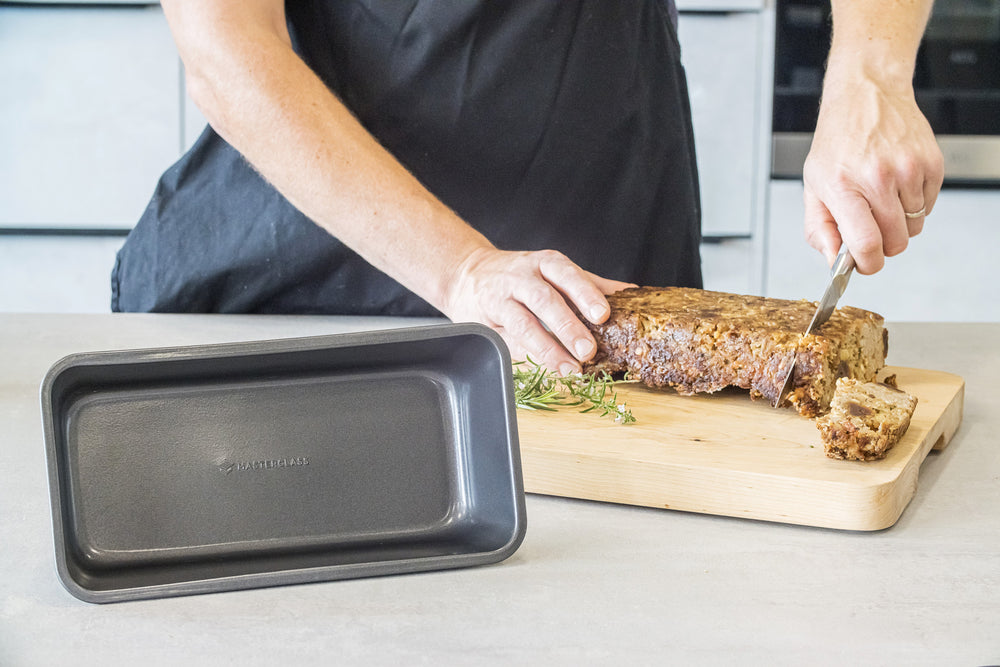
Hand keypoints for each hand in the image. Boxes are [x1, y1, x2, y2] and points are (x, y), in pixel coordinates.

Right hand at [443, 247, 634, 374]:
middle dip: (567, 327)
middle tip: (588, 350)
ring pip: (523, 324)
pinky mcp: (485, 324)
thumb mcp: (553, 271)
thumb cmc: (521, 275)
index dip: (585, 294)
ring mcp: (501, 300)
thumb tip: (629, 294)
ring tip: (569, 370)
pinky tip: (542, 371)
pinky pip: (506, 343)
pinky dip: (526, 358)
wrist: (467, 272)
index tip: (602, 314)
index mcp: (545, 264)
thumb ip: (589, 284)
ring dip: (547, 349)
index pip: (567, 275)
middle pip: (544, 301)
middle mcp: (522, 279)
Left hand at [802, 74, 943, 273]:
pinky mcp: (931, 163)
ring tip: (881, 199)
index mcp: (844, 186)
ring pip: (914, 228)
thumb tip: (833, 261)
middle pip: (896, 242)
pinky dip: (914, 206)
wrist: (866, 96)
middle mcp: (878, 177)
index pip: (866, 244)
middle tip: (870, 228)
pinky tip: (897, 186)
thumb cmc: (837, 143)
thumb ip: (819, 228)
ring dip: (899, 224)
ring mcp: (908, 169)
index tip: (865, 264)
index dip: (868, 264)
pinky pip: (928, 207)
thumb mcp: (813, 186)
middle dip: (883, 245)